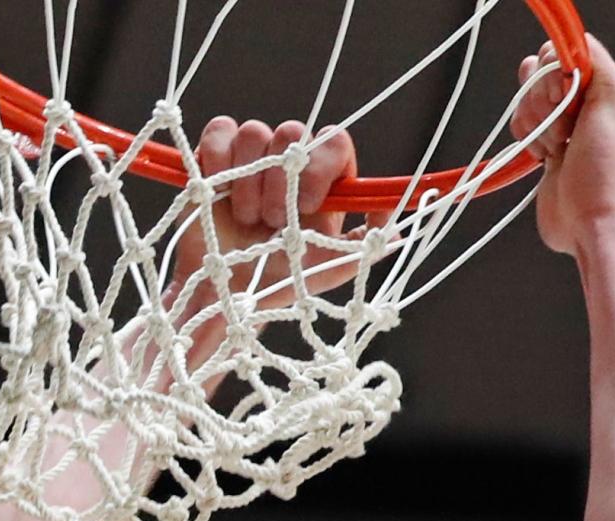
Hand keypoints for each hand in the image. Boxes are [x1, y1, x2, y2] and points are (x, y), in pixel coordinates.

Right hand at [172, 117, 363, 311]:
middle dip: (281, 181)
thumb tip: (397, 229)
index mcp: (323, 178)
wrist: (230, 295)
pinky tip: (220, 194)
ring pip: (254, 132)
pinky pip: (220, 131)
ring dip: (249, 181)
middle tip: (275, 222)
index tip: (309, 204)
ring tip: (247, 220)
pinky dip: (219, 160)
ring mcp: (253, 155)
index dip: (321, 167)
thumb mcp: (329, 268)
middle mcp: (290, 160)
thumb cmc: (282, 281)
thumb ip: (363, 246)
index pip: (334, 142)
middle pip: (292, 131)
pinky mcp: (216, 156)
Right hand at [510, 35, 614, 256]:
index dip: (555, 74)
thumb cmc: (604, 168)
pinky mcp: (545, 142)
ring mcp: (563, 120)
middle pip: (539, 71)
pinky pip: (521, 121)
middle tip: (566, 131)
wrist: (590, 220)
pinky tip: (545, 156)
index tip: (566, 102)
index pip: (562, 50)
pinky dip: (527, 137)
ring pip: (526, 97)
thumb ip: (592, 57)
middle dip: (543, 102)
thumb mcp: (611, 96)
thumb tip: (568, 46)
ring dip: (535, 124)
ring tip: (557, 148)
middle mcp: (585, 96)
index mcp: (606, 80)